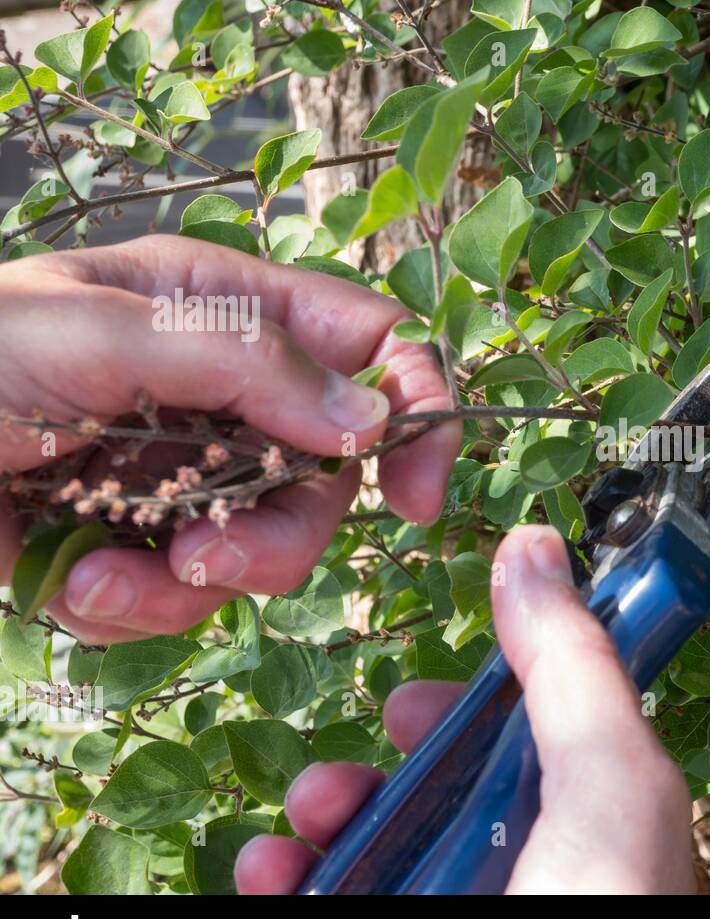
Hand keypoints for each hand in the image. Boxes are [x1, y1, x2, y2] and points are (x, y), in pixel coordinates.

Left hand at [0, 235, 460, 642]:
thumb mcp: (98, 328)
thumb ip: (246, 362)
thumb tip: (372, 420)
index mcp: (229, 309)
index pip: (372, 344)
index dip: (417, 408)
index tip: (418, 495)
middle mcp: (226, 392)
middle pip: (332, 474)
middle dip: (280, 531)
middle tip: (210, 559)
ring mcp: (187, 470)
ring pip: (268, 545)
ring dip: (203, 579)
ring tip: (119, 577)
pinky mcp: (142, 540)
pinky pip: (188, 594)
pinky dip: (138, 605)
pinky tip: (78, 583)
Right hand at [234, 525, 696, 894]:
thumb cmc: (595, 916)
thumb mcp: (606, 785)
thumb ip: (570, 665)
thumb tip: (533, 543)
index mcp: (594, 826)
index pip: (530, 746)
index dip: (475, 710)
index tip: (427, 701)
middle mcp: (529, 872)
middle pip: (442, 797)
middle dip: (381, 765)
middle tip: (353, 770)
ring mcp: (459, 910)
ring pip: (375, 851)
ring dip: (324, 818)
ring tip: (304, 819)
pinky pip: (328, 898)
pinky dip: (290, 879)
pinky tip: (267, 873)